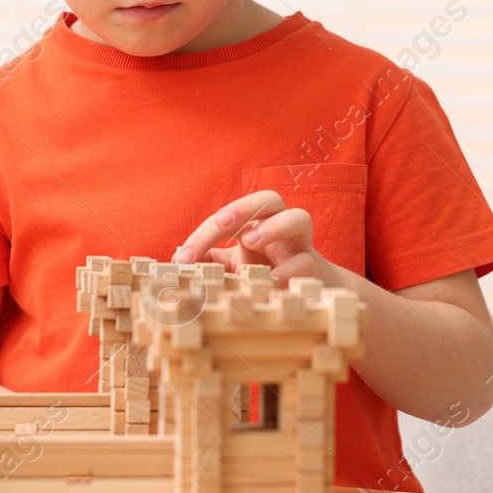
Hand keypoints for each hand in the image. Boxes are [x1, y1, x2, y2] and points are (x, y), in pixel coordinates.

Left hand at [173, 189, 339, 286]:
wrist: (309, 294)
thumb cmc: (265, 275)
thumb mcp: (233, 268)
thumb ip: (208, 263)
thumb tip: (177, 261)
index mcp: (257, 224)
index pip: (230, 216)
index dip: (204, 234)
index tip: (183, 258)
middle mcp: (280, 227)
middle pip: (269, 198)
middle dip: (244, 207)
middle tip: (223, 223)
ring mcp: (301, 246)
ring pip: (300, 218)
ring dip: (274, 226)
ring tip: (251, 242)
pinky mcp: (315, 269)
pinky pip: (307, 261)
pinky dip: (288, 269)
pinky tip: (270, 281)